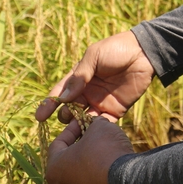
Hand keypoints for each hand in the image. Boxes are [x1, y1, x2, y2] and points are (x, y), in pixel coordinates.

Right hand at [36, 30, 154, 122]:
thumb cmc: (116, 49)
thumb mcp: (94, 56)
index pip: (60, 93)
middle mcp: (87, 92)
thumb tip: (63, 98)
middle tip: (67, 116)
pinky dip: (95, 130)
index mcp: (79, 77)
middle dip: (65, 115)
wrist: (144, 53)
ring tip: (75, 130)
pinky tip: (91, 134)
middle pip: (69, 109)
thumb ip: (80, 76)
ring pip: (83, 120)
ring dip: (77, 126)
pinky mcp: (115, 111)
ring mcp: (100, 102)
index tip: (39, 116)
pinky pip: (101, 124)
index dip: (49, 104)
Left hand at [45, 116, 133, 183]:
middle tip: (94, 134)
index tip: (83, 121)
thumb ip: (93, 123)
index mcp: (54, 168)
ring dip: (91, 161)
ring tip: (107, 149)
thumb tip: (97, 123)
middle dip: (82, 145)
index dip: (72, 128)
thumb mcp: (99, 127)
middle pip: (69, 161)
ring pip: (82, 175)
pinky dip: (101, 174)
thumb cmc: (105, 151)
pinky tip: (113, 164)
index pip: (58, 143)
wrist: (126, 181)